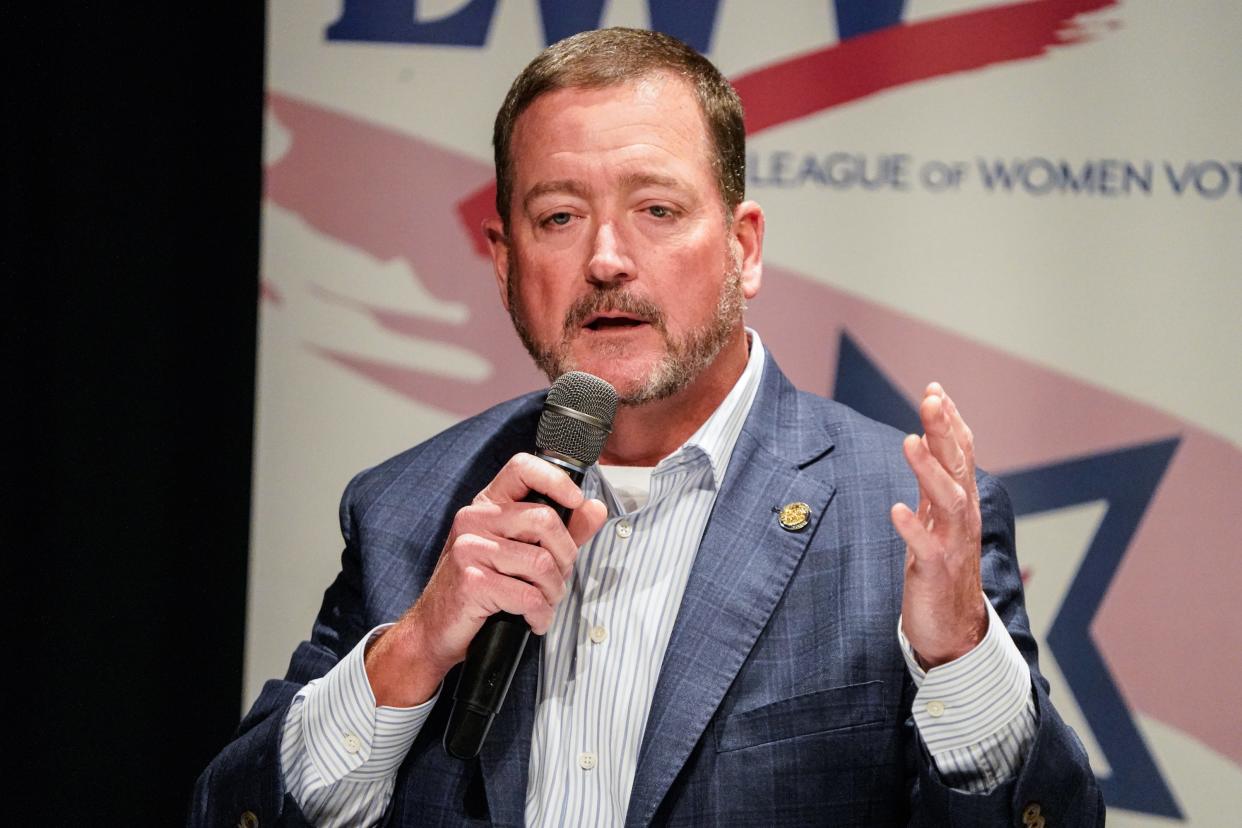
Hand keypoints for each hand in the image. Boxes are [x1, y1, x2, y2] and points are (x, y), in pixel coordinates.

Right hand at [365, 453, 606, 705]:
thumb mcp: (522, 552)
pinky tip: (532, 620)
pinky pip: (528, 596)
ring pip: (541, 562)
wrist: (435, 629)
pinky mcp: (471, 581)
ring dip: (553, 592)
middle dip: (565, 557)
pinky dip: (540, 615)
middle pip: (545, 520)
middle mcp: (474, 518)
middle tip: (557, 579)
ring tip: (544, 603)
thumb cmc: (481, 587)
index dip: (556, 479)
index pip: (522, 468)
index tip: (576, 501)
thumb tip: (595, 508)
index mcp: (487, 505)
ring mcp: (469, 548)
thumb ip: (562, 530)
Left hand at [891, 383, 987, 669]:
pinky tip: (897, 510)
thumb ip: (934, 483)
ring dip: (930, 470)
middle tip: (931, 399)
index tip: (934, 389)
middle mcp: (961, 520)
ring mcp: (951, 546)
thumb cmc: (941, 570)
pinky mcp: (935, 574)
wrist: (954, 633)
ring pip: (949, 502)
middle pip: (958, 468)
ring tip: (909, 441)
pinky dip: (914, 528)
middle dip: (945, 432)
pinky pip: (926, 549)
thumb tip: (925, 440)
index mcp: (959, 505)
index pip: (959, 455)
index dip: (949, 423)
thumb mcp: (938, 520)